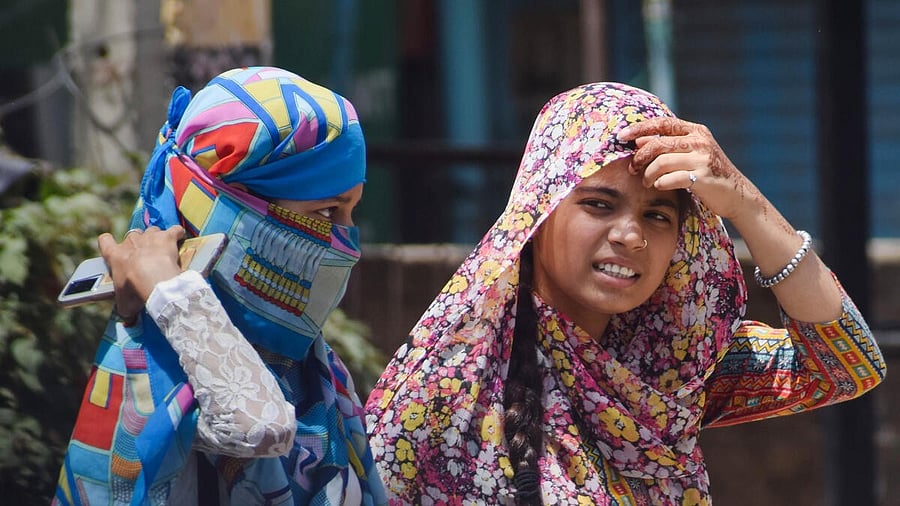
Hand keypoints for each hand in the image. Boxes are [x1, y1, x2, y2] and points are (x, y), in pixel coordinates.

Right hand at [97, 225, 184, 321]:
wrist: (155, 280)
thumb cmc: (135, 290)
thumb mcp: (125, 304)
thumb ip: (125, 309)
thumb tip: (128, 319)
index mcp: (115, 255)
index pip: (104, 241)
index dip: (108, 243)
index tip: (113, 246)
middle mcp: (131, 242)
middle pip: (132, 235)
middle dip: (138, 243)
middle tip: (146, 257)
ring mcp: (149, 237)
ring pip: (152, 231)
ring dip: (157, 237)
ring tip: (163, 249)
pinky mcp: (167, 237)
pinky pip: (174, 230)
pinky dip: (178, 233)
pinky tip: (181, 238)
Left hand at [617, 117, 762, 221]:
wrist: (736, 193)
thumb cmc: (707, 173)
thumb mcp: (690, 154)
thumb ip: (667, 145)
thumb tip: (638, 140)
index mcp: (696, 131)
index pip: (662, 123)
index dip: (639, 128)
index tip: (621, 136)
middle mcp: (700, 141)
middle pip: (658, 144)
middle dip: (640, 157)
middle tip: (633, 169)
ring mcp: (703, 158)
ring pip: (661, 162)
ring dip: (648, 174)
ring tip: (647, 182)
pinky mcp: (703, 176)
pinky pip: (670, 179)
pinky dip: (660, 184)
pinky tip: (660, 187)